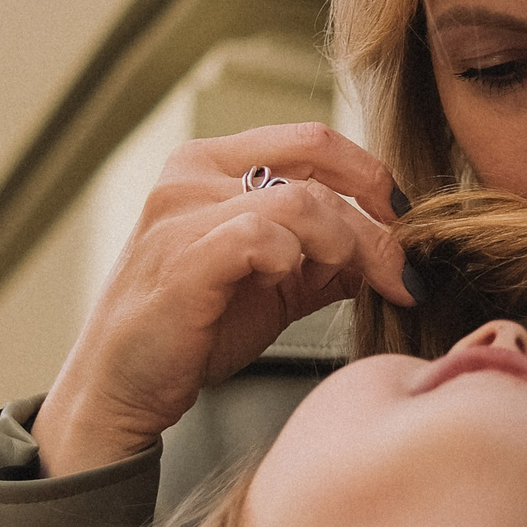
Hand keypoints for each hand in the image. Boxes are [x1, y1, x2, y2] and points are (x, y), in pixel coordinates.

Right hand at [30, 125, 419, 475]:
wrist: (123, 387)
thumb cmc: (197, 328)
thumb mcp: (277, 281)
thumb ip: (329, 255)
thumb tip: (396, 249)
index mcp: (213, 164)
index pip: (314, 140)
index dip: (372, 174)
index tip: (403, 222)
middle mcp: (191, 174)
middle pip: (318, 165)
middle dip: (376, 220)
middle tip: (404, 271)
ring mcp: (181, 212)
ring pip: (301, 201)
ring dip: (346, 244)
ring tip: (353, 282)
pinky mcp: (180, 259)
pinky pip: (262, 237)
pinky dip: (294, 261)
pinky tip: (288, 286)